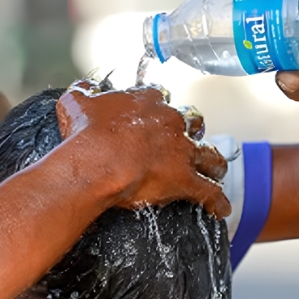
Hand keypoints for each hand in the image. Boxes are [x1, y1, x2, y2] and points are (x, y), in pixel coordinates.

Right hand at [56, 81, 230, 217]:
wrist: (95, 162)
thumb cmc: (86, 134)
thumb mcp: (76, 103)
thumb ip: (82, 93)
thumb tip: (82, 89)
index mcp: (148, 101)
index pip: (161, 98)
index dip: (159, 108)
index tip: (154, 116)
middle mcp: (171, 122)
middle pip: (192, 122)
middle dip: (192, 130)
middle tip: (187, 139)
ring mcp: (181, 151)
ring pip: (209, 154)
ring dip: (214, 162)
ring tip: (216, 169)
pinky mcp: (185, 179)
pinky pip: (209, 192)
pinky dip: (217, 201)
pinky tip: (221, 208)